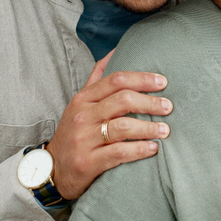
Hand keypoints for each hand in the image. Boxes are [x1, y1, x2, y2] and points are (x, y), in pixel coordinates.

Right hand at [45, 49, 171, 198]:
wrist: (52, 169)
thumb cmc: (74, 132)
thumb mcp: (80, 103)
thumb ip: (97, 78)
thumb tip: (116, 50)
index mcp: (83, 99)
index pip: (116, 80)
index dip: (142, 79)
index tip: (163, 82)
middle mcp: (83, 116)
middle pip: (123, 101)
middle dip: (150, 102)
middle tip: (168, 107)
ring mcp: (84, 139)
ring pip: (123, 127)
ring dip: (149, 128)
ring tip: (165, 130)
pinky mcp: (88, 162)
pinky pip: (118, 153)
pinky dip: (139, 150)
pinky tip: (153, 148)